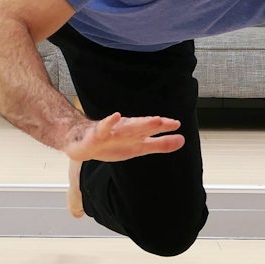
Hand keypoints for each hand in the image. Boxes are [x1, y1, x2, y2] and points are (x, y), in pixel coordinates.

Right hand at [61, 112, 183, 162]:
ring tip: (152, 120)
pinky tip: (116, 116)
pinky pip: (103, 127)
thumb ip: (160, 144)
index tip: (177, 124)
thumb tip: (182, 140)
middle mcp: (125, 129)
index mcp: (136, 133)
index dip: (163, 127)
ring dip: (139, 123)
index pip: (151, 129)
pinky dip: (109, 122)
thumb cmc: (112, 144)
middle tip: (169, 122)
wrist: (82, 143)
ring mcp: (111, 131)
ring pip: (126, 127)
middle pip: (141, 126)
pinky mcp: (96, 134)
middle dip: (154, 125)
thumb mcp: (139, 147)